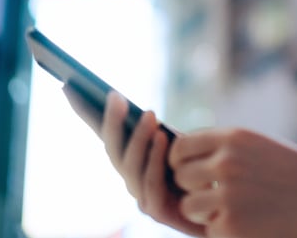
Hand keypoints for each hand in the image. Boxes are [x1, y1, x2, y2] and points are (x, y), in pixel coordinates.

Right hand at [62, 86, 205, 236]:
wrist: (226, 205)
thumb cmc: (204, 169)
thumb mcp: (183, 142)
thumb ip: (160, 132)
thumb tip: (144, 109)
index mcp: (133, 159)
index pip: (105, 133)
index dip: (86, 113)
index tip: (69, 85)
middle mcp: (131, 178)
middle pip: (112, 149)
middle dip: (111, 121)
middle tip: (115, 96)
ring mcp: (140, 196)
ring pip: (129, 166)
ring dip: (138, 139)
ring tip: (149, 115)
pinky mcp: (156, 211)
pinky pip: (150, 183)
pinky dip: (155, 159)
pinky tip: (164, 138)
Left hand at [168, 127, 296, 237]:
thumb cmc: (295, 175)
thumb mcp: (258, 148)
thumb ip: (222, 149)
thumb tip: (178, 157)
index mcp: (233, 137)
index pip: (181, 147)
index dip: (181, 162)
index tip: (193, 172)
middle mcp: (226, 162)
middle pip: (180, 177)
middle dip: (193, 189)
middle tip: (217, 194)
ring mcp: (227, 194)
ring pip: (189, 206)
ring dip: (205, 212)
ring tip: (236, 210)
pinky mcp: (231, 224)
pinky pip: (208, 229)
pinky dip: (224, 230)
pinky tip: (251, 224)